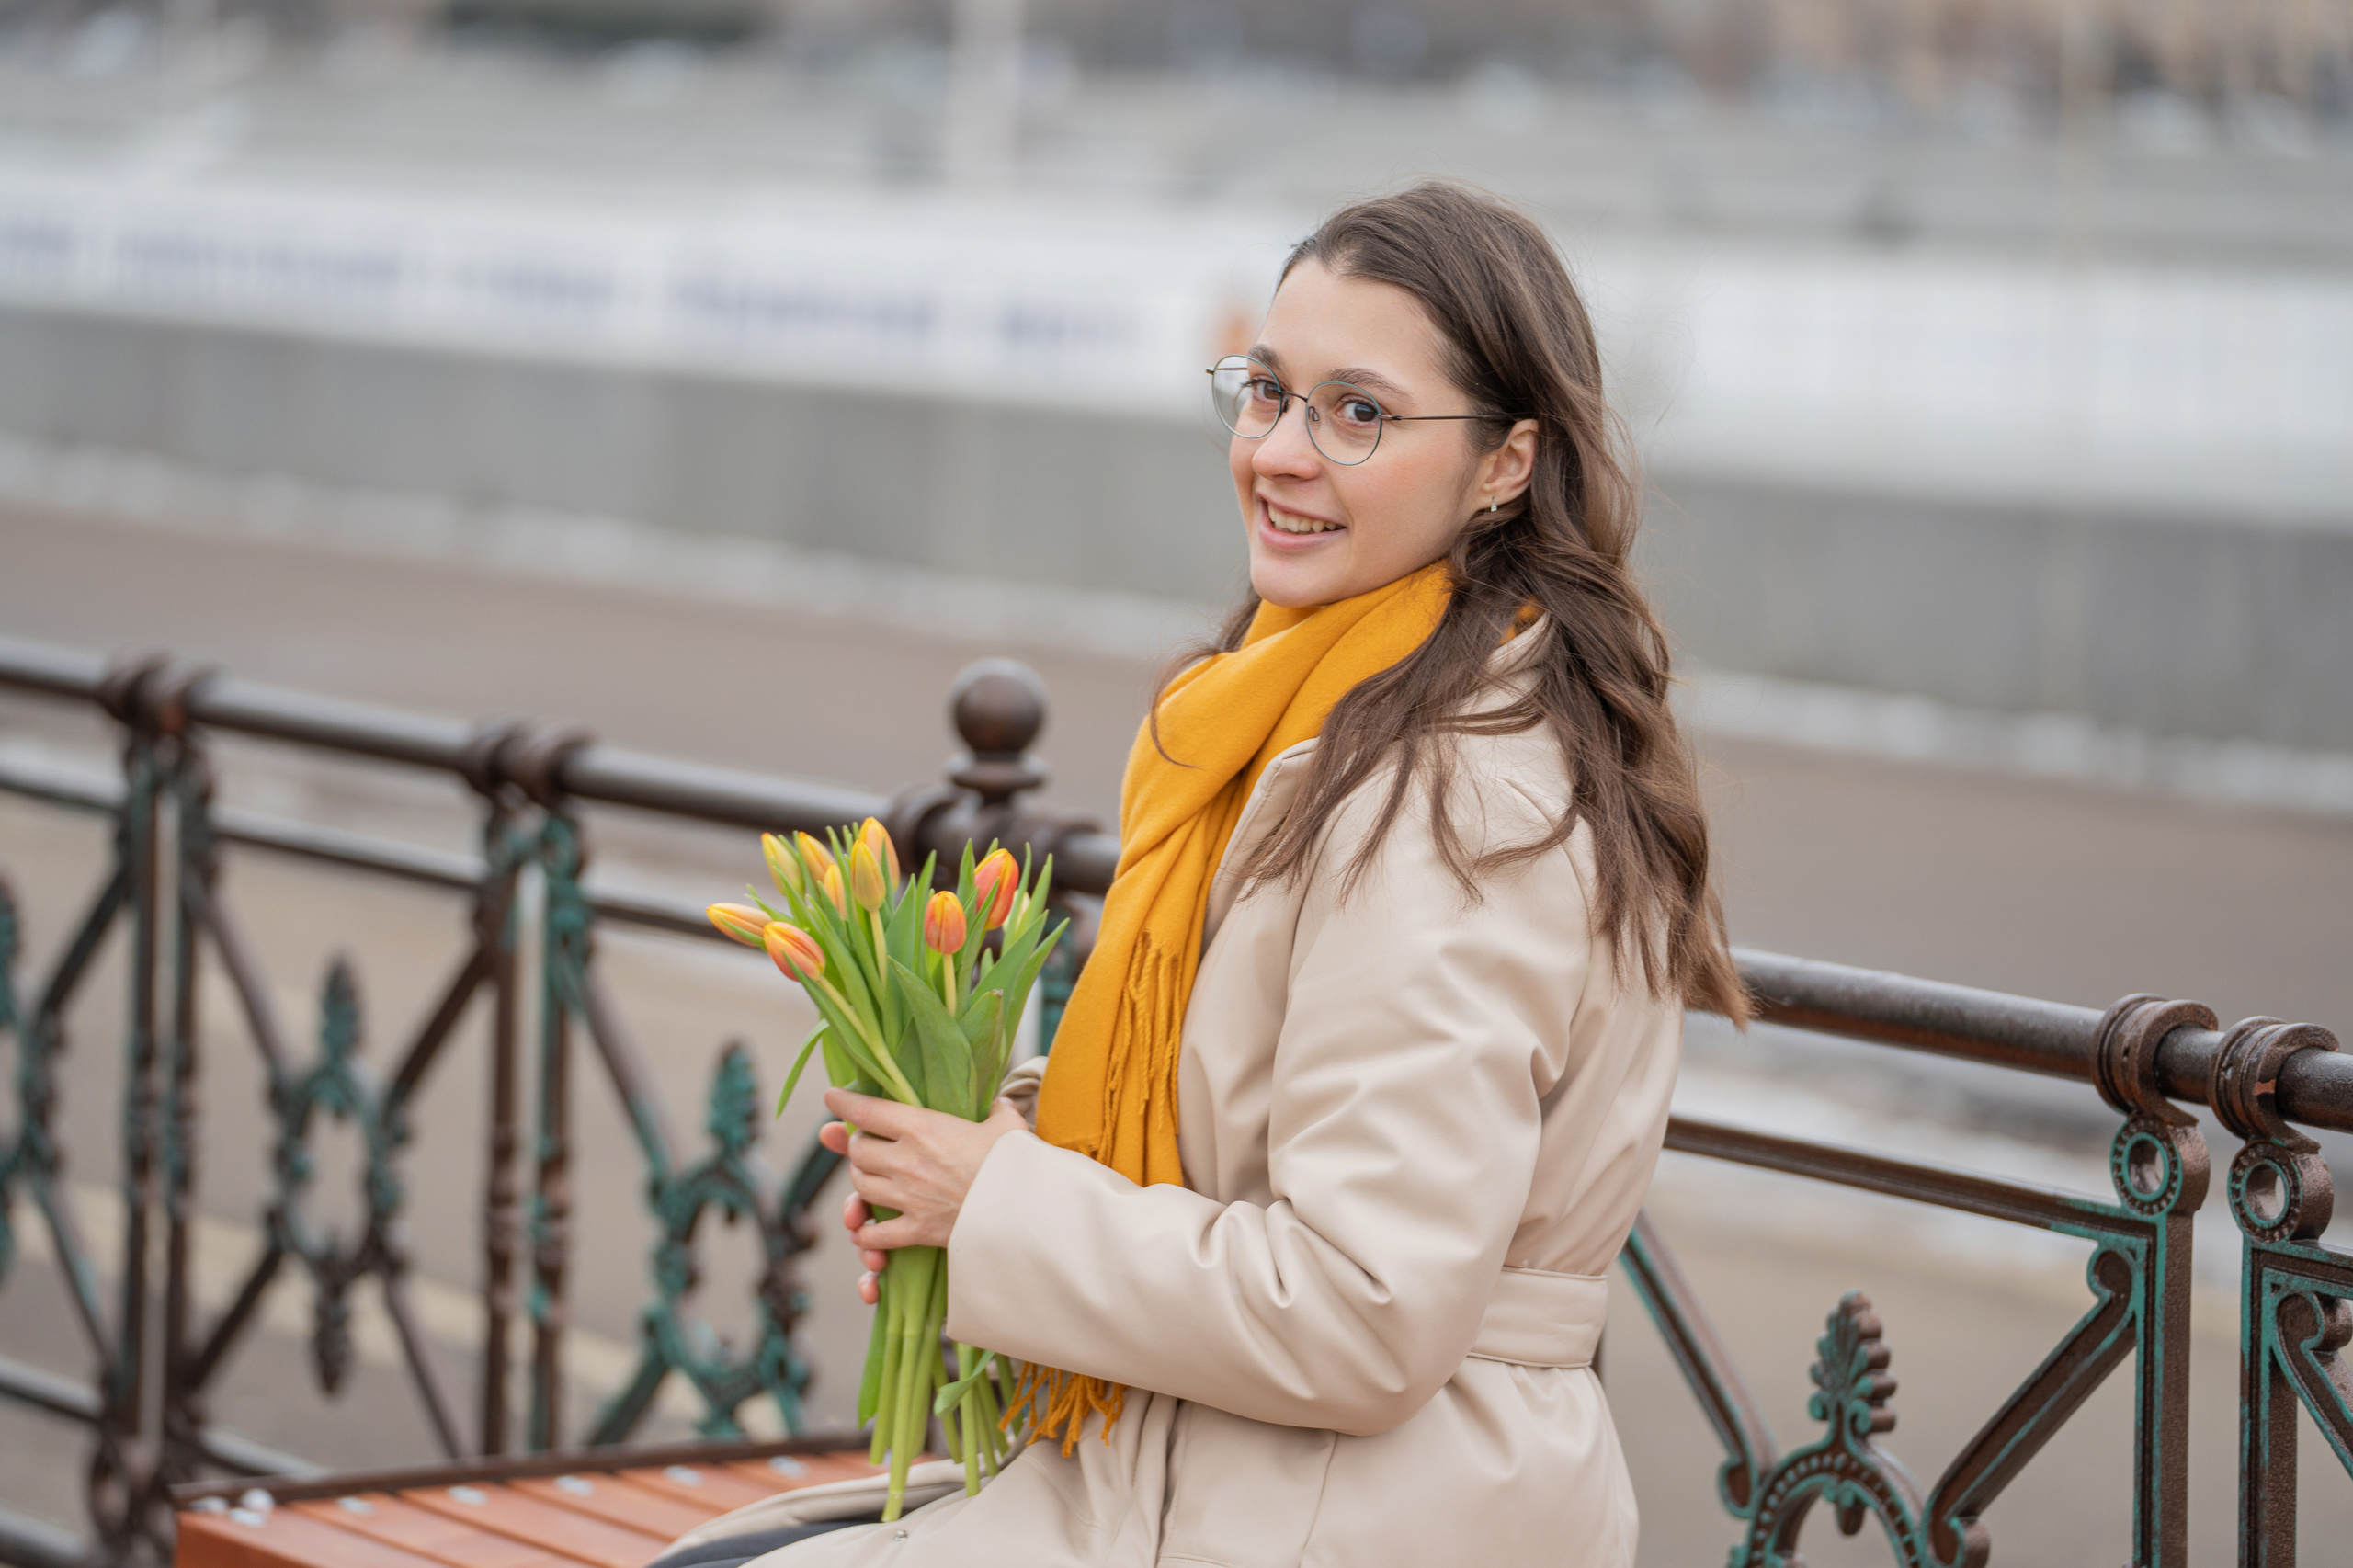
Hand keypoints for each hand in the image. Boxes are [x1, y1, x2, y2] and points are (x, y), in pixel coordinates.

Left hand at [821, 1088, 1028, 1306]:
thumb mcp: (1008, 1125)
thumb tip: (999, 1103)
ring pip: (861, 1186)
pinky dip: (865, 1234)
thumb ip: (998, 1110)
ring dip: (861, 1180)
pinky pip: (875, 1234)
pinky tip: (866, 1230)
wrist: (1026, 1210)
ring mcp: (909, 1197)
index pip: (868, 1110)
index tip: (831, 1097)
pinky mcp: (917, 1230)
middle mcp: (907, 1161)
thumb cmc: (1017, 1162)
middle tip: (867, 1143)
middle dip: (858, 1145)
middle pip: (858, 1150)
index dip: (844, 1102)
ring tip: (871, 1176)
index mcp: (924, 1127)